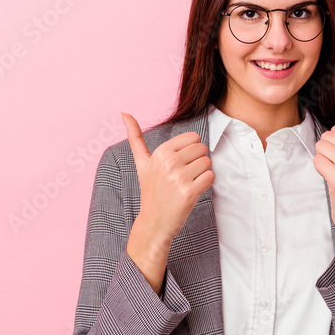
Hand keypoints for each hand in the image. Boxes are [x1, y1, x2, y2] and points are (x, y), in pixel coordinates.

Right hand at [121, 111, 213, 242]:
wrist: (154, 222)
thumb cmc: (151, 191)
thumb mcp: (142, 163)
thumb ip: (135, 137)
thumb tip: (124, 112)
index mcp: (160, 152)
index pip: (193, 138)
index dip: (191, 151)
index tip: (181, 163)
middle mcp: (169, 163)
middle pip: (202, 149)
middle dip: (198, 161)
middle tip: (185, 175)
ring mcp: (179, 178)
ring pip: (208, 163)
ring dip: (203, 173)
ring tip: (189, 183)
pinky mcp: (189, 193)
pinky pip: (210, 177)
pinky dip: (206, 183)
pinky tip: (194, 190)